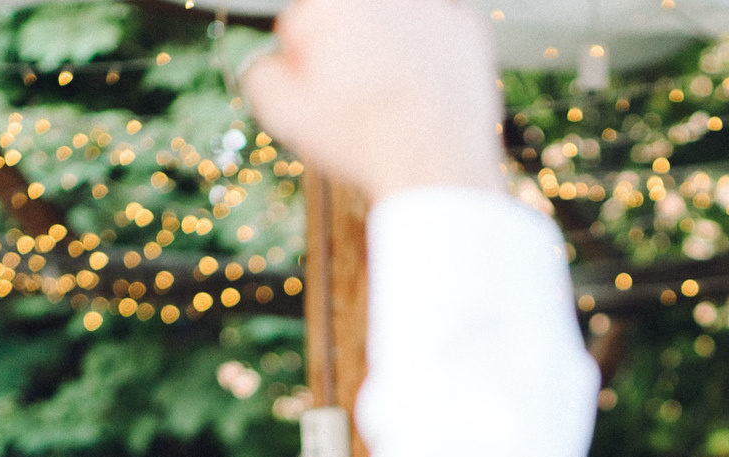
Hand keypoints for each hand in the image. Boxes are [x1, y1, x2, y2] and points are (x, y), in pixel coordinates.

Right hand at [240, 0, 500, 200]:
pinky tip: (419, 97)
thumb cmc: (359, 140)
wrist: (436, 169)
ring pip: (394, 26)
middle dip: (346, 48)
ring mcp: (436, 6)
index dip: (303, 57)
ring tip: (385, 101)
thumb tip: (271, 66)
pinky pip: (435, 39)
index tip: (317, 88)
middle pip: (352, 17)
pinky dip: (426, 61)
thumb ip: (260, 73)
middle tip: (350, 96)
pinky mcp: (468, 31)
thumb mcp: (281, 111)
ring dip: (385, 51)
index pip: (305, 18)